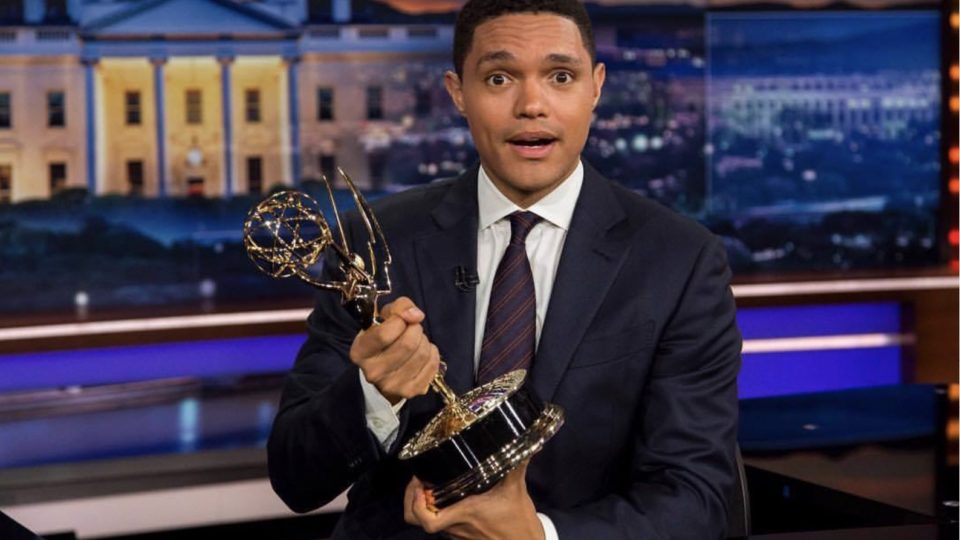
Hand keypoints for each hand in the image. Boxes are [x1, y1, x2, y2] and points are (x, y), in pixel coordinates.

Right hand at [350, 296, 440, 404]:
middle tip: (413, 329)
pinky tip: (424, 352)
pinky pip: (432, 366)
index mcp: (360, 351)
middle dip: (416, 330)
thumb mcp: (384, 316)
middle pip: (407, 344)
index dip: (400, 320)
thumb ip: (399, 307)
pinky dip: (433, 354)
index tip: (402, 318)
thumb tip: (416, 315)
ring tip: (417, 341)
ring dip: (424, 341)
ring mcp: (391, 385)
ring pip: (421, 354)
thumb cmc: (384, 337)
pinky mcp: (410, 392)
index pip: (384, 334)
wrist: (385, 369)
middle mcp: (372, 372)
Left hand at [403, 460, 544, 539]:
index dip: (415, 503)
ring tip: (427, 484)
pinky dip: (435, 510)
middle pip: (416, 520)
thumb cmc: (519, 521)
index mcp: (464, 513)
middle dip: (410, 499)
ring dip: (421, 504)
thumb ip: (515, 464)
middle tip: (418, 481)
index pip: (427, 519)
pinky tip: (444, 496)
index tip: (419, 483)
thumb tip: (522, 443)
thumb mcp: (516, 489)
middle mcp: (455, 525)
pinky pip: (440, 523)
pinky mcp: (461, 535)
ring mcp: (456, 533)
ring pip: (426, 521)